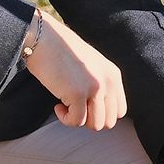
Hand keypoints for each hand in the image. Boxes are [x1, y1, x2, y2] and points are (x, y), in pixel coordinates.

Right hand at [23, 12, 126, 130]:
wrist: (44, 38)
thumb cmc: (61, 53)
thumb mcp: (91, 66)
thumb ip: (100, 85)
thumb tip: (99, 114)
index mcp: (114, 75)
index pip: (120, 111)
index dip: (101, 114)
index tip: (85, 106)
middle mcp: (108, 82)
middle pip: (109, 121)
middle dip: (90, 120)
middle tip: (74, 108)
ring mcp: (95, 88)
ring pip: (95, 125)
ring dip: (78, 120)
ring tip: (66, 105)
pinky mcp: (78, 93)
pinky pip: (77, 121)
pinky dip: (65, 119)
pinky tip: (57, 106)